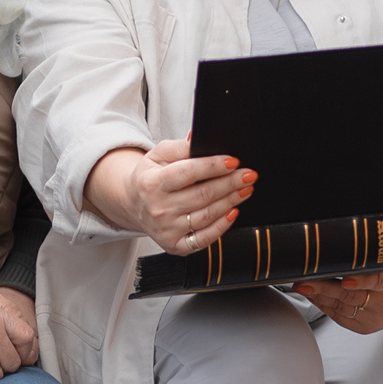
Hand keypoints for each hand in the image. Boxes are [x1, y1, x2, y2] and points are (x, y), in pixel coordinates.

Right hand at [83, 139, 253, 254]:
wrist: (134, 204)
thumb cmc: (150, 177)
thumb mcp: (158, 155)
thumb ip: (180, 147)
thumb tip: (198, 137)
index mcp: (152, 183)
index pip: (187, 173)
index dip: (213, 166)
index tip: (233, 161)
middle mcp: (158, 209)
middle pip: (202, 195)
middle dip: (230, 183)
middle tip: (248, 175)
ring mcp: (167, 230)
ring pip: (207, 215)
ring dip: (231, 201)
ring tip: (245, 189)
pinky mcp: (175, 245)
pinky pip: (204, 239)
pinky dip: (222, 226)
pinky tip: (232, 212)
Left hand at [294, 238, 382, 334]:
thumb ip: (371, 251)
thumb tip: (341, 235)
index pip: (378, 280)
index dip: (362, 280)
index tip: (346, 279)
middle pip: (351, 295)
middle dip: (324, 287)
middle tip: (305, 279)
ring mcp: (375, 317)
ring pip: (341, 306)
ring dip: (318, 295)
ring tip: (302, 285)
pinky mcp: (364, 327)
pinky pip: (339, 316)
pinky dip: (323, 305)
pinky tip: (312, 295)